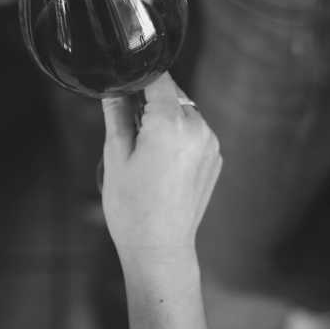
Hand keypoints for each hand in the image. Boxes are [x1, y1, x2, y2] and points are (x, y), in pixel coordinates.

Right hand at [101, 74, 221, 269]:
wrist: (160, 249)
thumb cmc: (133, 208)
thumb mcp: (115, 156)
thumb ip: (116, 115)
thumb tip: (114, 90)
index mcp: (171, 124)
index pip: (159, 79)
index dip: (139, 79)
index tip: (124, 86)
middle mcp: (198, 129)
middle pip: (174, 95)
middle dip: (151, 102)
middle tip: (128, 125)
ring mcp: (210, 145)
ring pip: (185, 113)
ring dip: (166, 119)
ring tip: (144, 149)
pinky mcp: (215, 159)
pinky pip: (196, 133)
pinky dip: (179, 136)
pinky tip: (161, 162)